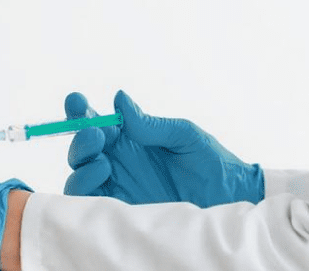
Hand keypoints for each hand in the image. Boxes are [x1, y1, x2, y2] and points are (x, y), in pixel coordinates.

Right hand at [64, 90, 263, 206]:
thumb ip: (150, 124)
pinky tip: (104, 175)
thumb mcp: (184, 135)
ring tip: (104, 160)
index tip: (76, 101)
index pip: (97, 121)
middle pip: (82, 148)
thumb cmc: (212, 164)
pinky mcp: (121, 209)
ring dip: (81, 162)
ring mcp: (118, 186)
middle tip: (96, 132)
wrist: (231, 200)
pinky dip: (83, 187)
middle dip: (80, 136)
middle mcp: (119, 161)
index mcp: (131, 138)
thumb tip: (120, 99)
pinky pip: (88, 201)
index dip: (80, 110)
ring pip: (79, 173)